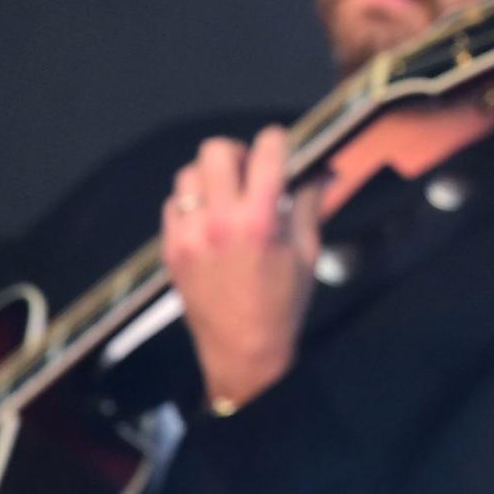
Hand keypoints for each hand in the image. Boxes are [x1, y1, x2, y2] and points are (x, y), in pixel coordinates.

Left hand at [163, 126, 323, 412]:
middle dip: (238, 154)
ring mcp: (189, 235)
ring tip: (226, 198)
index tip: (281, 147)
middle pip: (216, 150)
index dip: (277, 141)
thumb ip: (309, 204)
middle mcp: (219, 222)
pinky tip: (208, 222)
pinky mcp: (170, 250)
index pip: (266, 151)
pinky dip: (191, 204)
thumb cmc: (283, 305)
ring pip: (189, 174)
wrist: (242, 352)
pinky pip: (173, 205)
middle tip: (249, 173)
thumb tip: (322, 169)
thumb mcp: (306, 253)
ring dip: (210, 178)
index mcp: (260, 221)